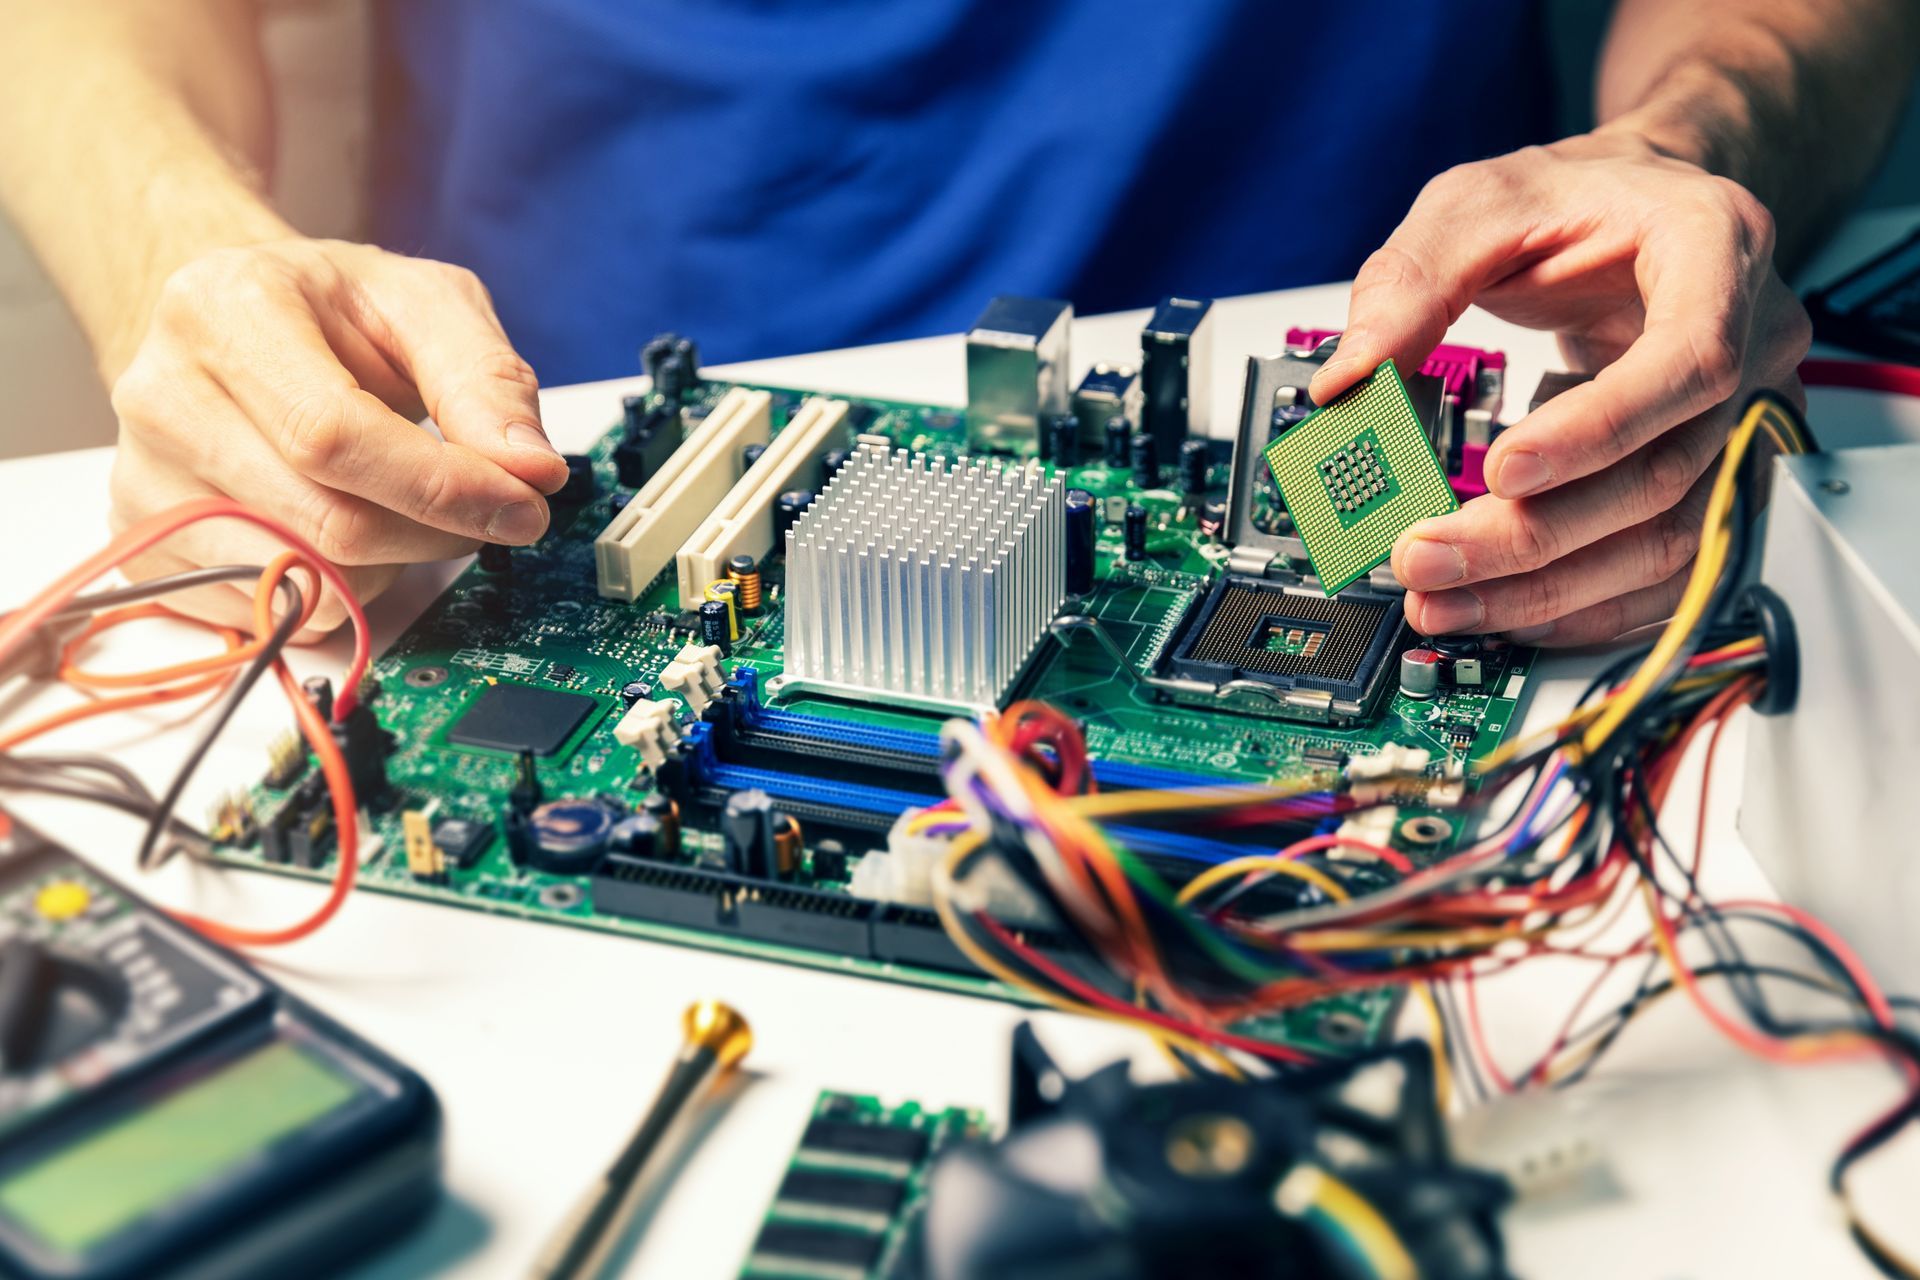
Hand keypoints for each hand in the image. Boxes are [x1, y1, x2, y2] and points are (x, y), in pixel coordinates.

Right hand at [107, 238, 568, 634]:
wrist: (237, 321)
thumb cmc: (333, 311)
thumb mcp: (427, 305)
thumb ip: (487, 380)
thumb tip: (533, 469)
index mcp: (226, 313)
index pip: (331, 435)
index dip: (439, 487)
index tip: (522, 505)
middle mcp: (164, 396)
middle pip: (325, 522)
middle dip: (436, 532)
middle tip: (490, 508)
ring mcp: (145, 478)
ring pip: (304, 582)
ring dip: (389, 563)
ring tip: (398, 500)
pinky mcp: (149, 544)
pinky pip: (270, 612)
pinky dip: (337, 587)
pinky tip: (343, 526)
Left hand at [1309, 130, 1810, 645]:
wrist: (1638, 204)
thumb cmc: (1578, 197)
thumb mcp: (1478, 202)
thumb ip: (1410, 282)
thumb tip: (1347, 380)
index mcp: (1716, 247)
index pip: (1686, 359)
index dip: (1598, 429)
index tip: (1505, 469)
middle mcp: (1754, 339)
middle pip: (1666, 472)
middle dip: (1536, 535)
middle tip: (1428, 557)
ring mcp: (1747, 416)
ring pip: (1672, 538)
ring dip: (1551, 587)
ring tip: (1446, 599)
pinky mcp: (1722, 474)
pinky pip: (1671, 565)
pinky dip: (1589, 602)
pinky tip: (1511, 611)